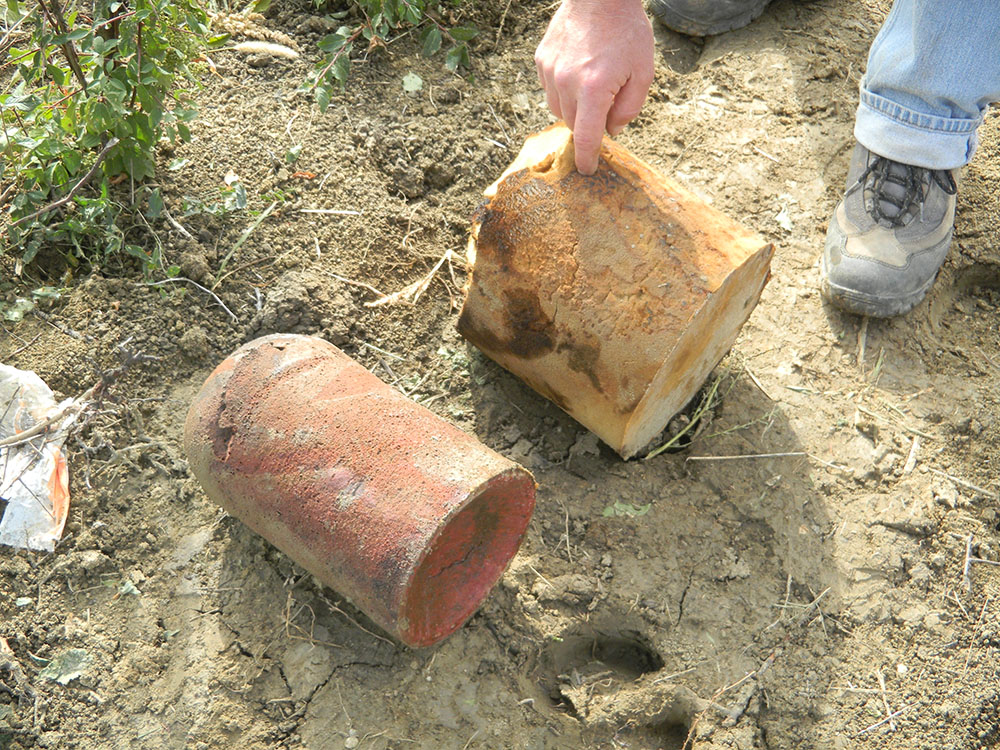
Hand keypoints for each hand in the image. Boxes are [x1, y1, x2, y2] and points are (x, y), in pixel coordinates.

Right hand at [534, 0, 654, 173]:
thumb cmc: (626, 30)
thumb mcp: (643, 72)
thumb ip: (629, 107)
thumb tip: (611, 130)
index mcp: (594, 89)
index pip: (585, 137)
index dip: (586, 158)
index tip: (587, 170)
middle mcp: (567, 83)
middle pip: (572, 124)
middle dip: (587, 124)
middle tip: (605, 106)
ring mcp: (550, 71)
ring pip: (558, 109)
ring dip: (574, 108)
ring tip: (592, 86)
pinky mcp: (542, 60)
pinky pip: (550, 89)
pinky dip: (563, 90)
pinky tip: (579, 71)